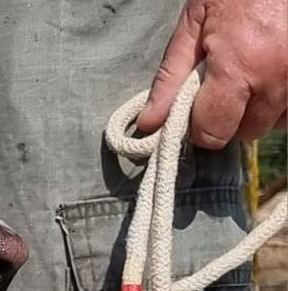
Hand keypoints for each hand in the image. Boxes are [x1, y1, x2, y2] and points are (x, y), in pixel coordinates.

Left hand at [137, 0, 287, 147]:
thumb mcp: (194, 24)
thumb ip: (170, 77)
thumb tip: (150, 123)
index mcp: (241, 65)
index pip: (214, 132)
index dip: (200, 126)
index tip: (196, 110)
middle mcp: (278, 76)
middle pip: (246, 130)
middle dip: (230, 117)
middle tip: (225, 86)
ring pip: (276, 121)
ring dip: (260, 109)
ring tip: (251, 75)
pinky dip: (282, 99)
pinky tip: (270, 76)